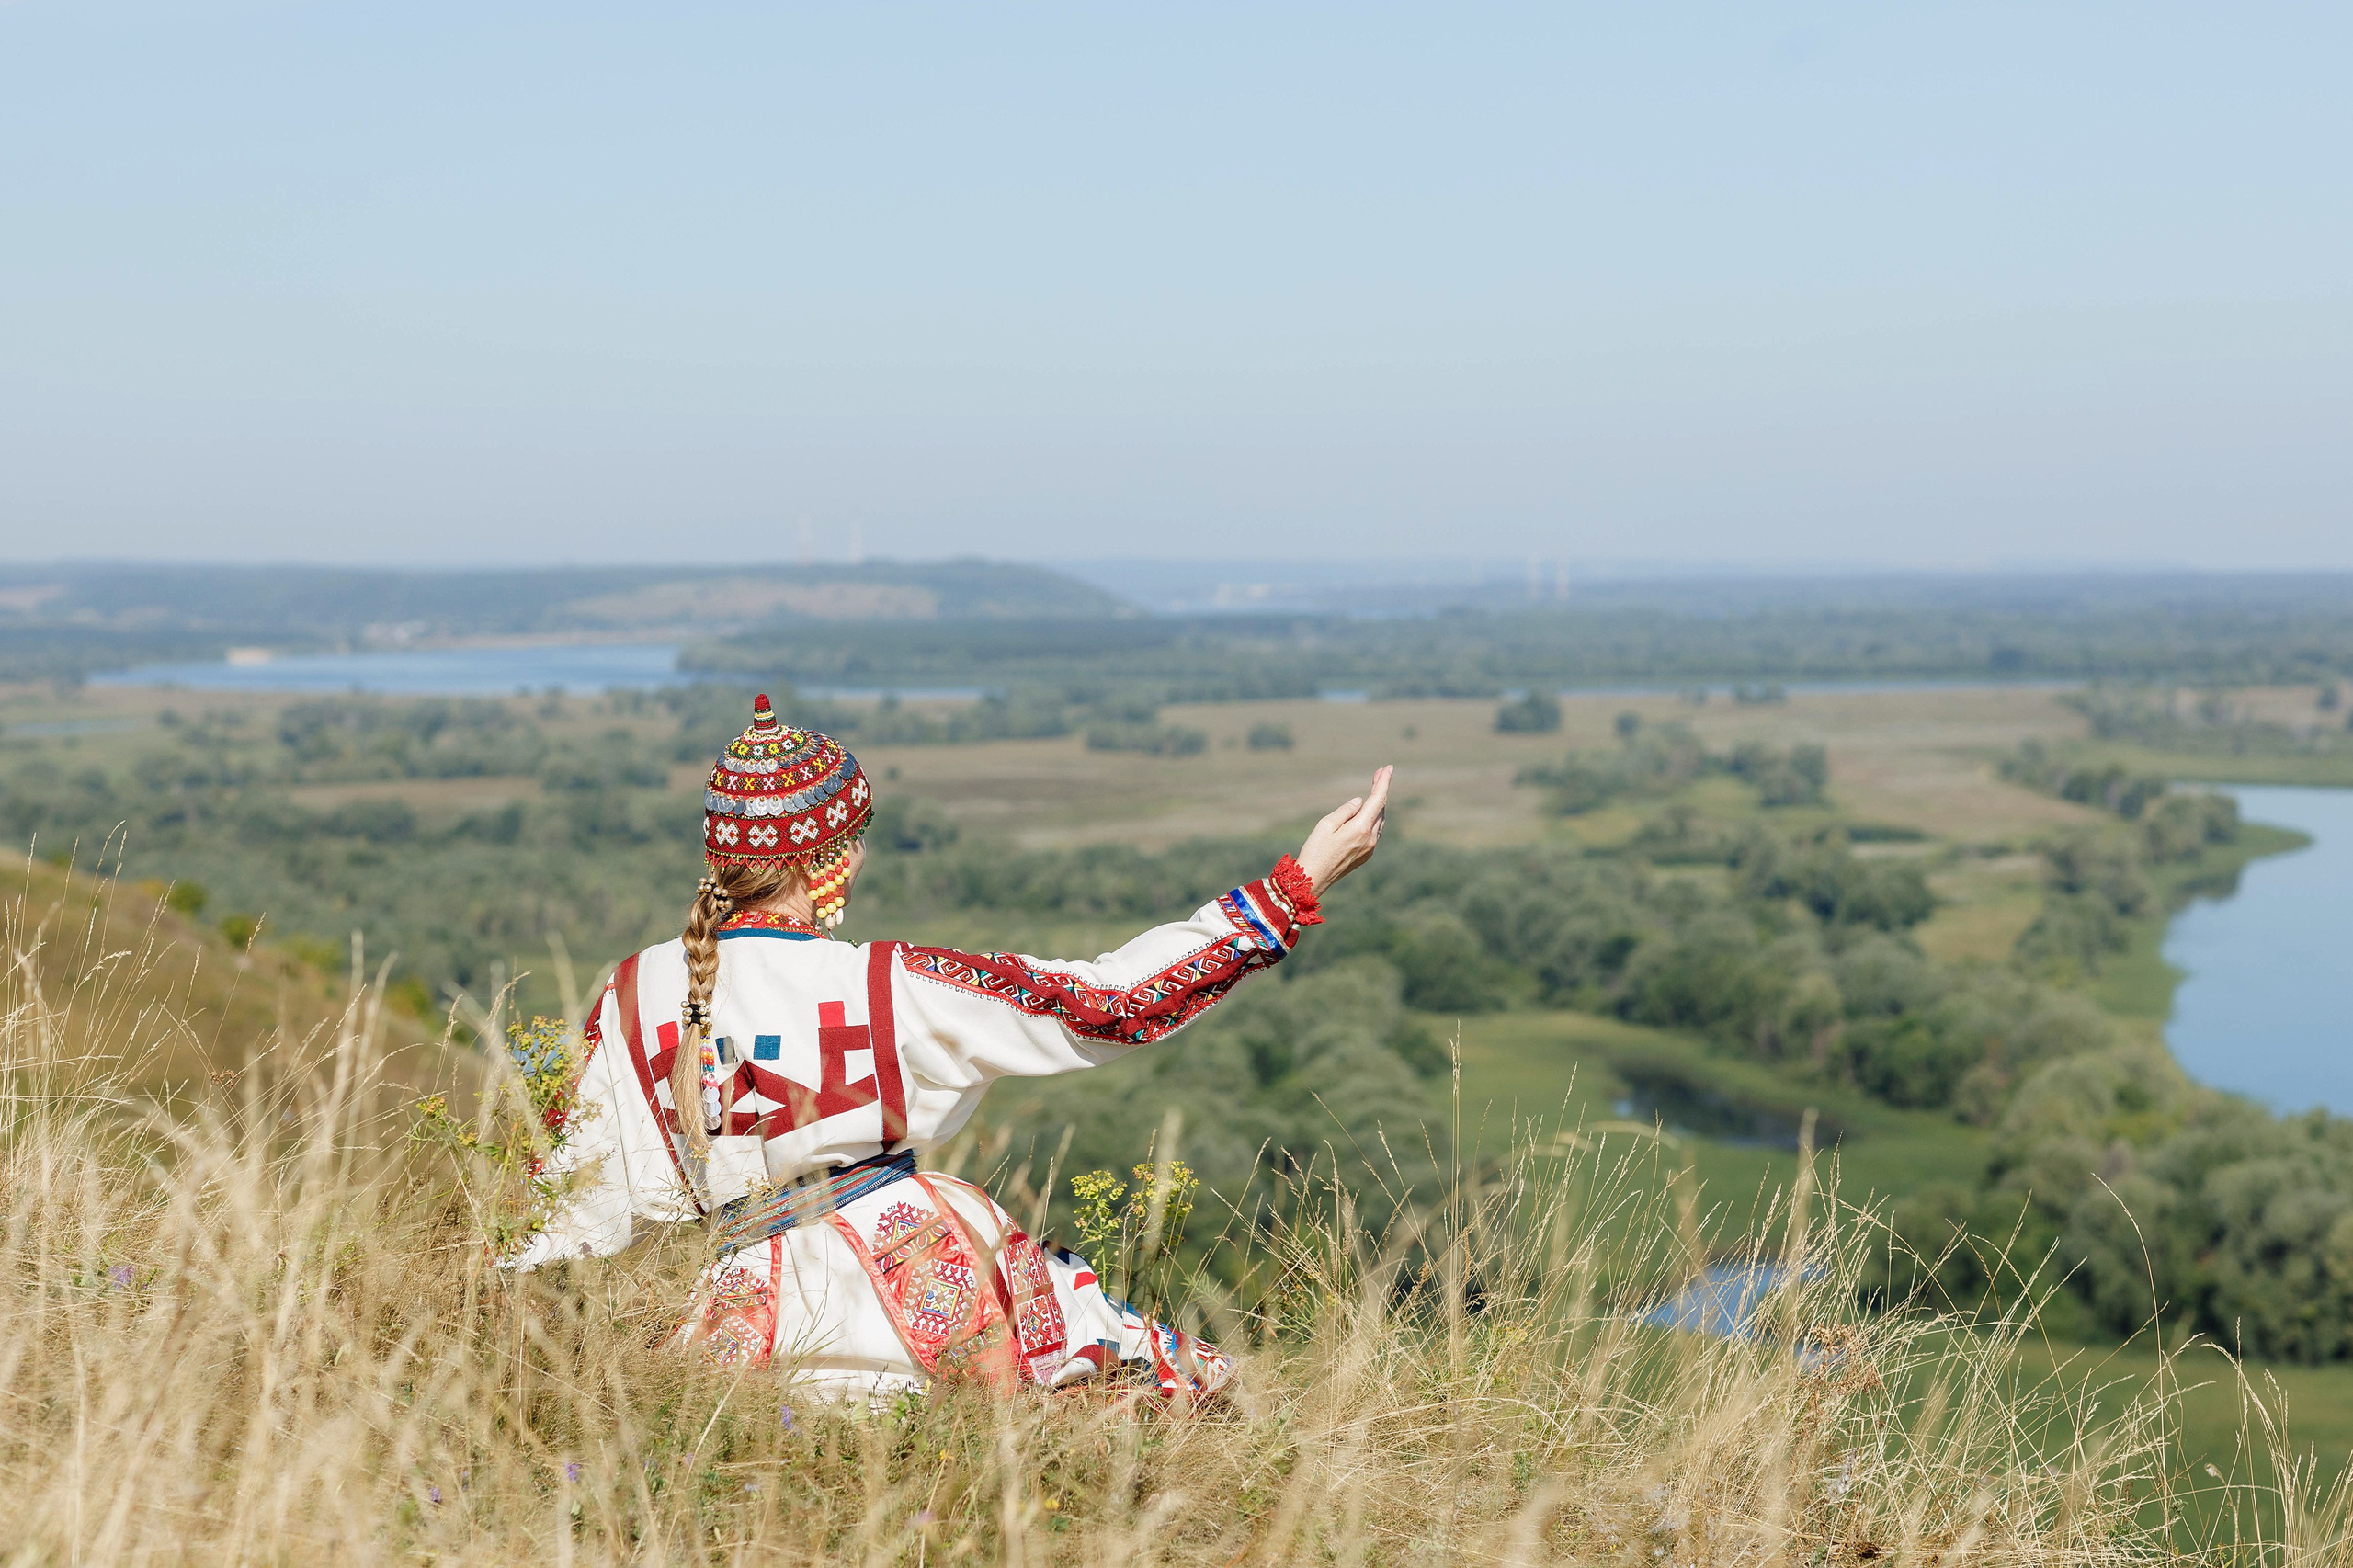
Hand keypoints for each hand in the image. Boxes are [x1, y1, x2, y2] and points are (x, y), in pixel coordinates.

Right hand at [1294, 765, 1391, 897]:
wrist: (1312, 880)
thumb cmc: (1315, 850)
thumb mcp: (1326, 824)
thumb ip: (1346, 810)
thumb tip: (1360, 802)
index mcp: (1361, 828)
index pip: (1377, 799)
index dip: (1383, 782)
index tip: (1388, 767)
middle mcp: (1370, 839)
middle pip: (1380, 809)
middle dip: (1380, 790)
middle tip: (1379, 773)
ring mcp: (1369, 849)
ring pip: (1379, 821)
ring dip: (1378, 805)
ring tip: (1374, 789)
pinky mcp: (1365, 856)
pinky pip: (1374, 832)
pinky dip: (1374, 818)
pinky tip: (1367, 813)